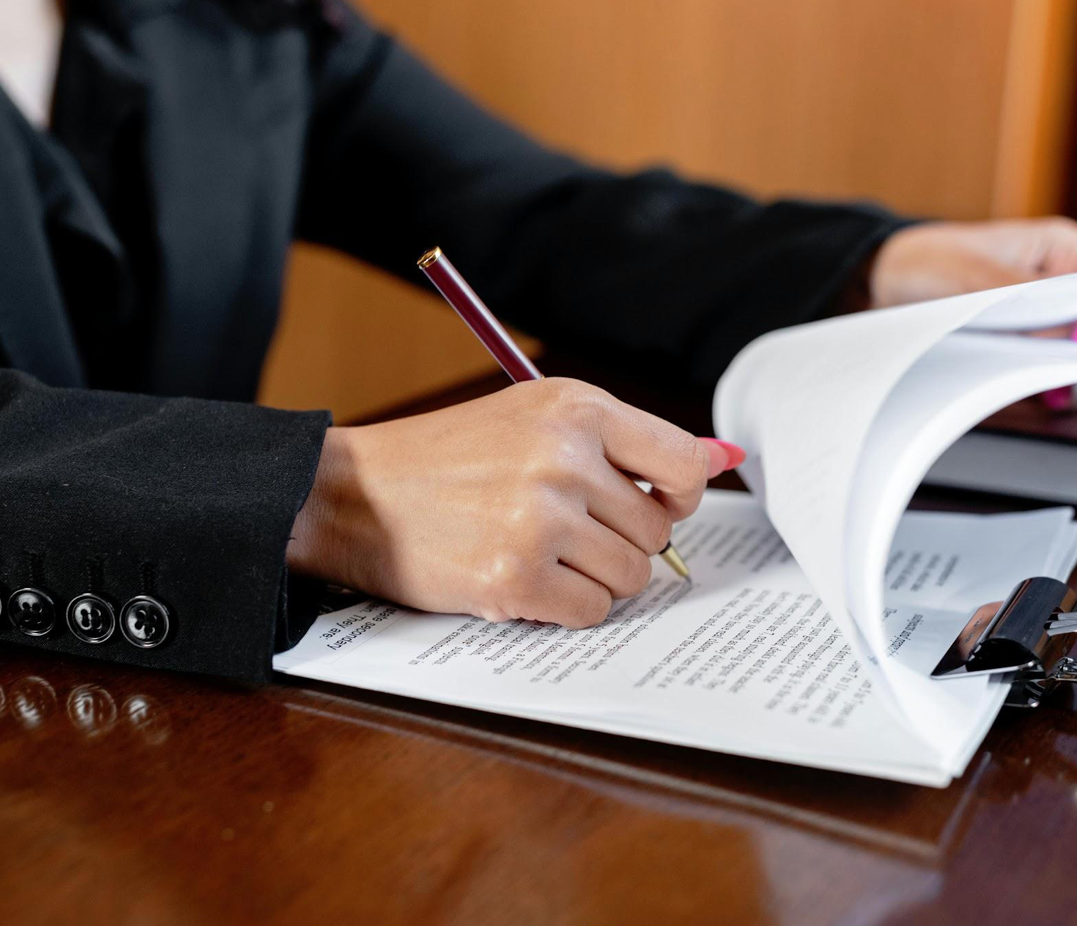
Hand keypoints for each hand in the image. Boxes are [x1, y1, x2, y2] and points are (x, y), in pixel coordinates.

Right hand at [287, 378, 738, 627]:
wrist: (354, 495)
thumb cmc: (447, 458)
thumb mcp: (534, 417)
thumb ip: (624, 440)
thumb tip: (722, 459)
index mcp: (575, 408)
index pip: (684, 462)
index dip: (680, 495)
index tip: (654, 504)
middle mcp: (564, 458)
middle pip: (657, 531)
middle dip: (621, 542)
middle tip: (565, 532)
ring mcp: (539, 520)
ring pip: (630, 577)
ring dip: (594, 578)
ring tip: (539, 554)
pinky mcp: (514, 578)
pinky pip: (591, 611)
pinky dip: (565, 608)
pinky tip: (523, 581)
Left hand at [869, 216, 1076, 411]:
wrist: (886, 279)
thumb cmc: (929, 261)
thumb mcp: (975, 276)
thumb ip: (1031, 300)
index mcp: (1063, 248)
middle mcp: (1062, 281)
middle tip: (1074, 379)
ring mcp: (1044, 313)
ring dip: (1070, 372)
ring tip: (1053, 391)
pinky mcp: (1023, 340)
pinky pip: (1049, 365)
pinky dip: (1046, 381)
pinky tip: (1039, 394)